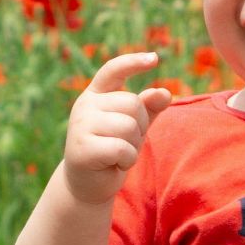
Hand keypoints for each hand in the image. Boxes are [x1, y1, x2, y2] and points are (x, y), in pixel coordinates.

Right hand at [60, 52, 172, 205]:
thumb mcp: (133, 127)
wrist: (87, 185)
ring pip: (128, 126)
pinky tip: (115, 164)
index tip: (155, 58)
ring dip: (133, 146)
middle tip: (125, 143)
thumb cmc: (112, 152)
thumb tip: (164, 93)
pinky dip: (127, 159)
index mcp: (96, 95)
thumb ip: (148, 108)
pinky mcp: (81, 148)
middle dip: (139, 127)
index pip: (113, 70)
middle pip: (132, 104)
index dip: (133, 62)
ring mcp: (80, 125)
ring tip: (119, 154)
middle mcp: (84, 105)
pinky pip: (121, 148)